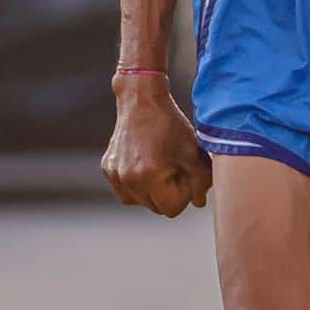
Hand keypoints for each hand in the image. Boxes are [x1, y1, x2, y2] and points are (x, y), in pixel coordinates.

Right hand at [101, 78, 211, 217]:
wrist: (141, 101)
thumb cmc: (171, 125)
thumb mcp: (193, 152)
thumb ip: (201, 182)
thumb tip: (198, 203)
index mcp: (151, 175)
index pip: (172, 209)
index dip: (183, 195)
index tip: (185, 175)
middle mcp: (129, 178)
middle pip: (156, 208)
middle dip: (169, 193)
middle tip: (174, 168)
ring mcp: (115, 175)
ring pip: (140, 202)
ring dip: (152, 191)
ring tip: (159, 166)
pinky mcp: (107, 169)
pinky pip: (126, 191)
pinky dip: (137, 185)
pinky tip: (145, 165)